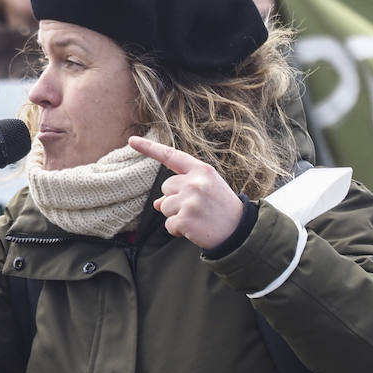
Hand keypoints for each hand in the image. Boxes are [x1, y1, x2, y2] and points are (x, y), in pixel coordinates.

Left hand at [128, 135, 243, 248]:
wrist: (240, 232)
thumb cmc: (223, 208)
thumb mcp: (208, 190)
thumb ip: (183, 189)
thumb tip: (157, 204)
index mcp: (202, 170)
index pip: (171, 156)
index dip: (149, 148)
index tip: (132, 141)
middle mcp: (194, 182)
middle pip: (165, 188)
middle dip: (175, 199)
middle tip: (197, 208)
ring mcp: (189, 201)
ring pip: (164, 207)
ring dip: (176, 216)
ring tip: (197, 219)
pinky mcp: (185, 219)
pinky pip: (168, 224)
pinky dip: (177, 230)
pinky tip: (194, 229)